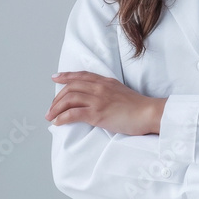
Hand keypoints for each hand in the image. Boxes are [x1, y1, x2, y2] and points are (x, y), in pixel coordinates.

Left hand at [46, 71, 165, 135]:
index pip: (81, 76)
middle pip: (70, 87)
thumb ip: (108, 92)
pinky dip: (62, 118)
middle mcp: (99, 88)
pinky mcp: (97, 113)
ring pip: (69, 99)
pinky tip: (58, 122)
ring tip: (50, 117)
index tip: (56, 77)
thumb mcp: (121, 92)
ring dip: (56, 108)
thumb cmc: (138, 107)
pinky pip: (73, 114)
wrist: (148, 113)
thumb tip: (98, 99)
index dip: (66, 76)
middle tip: (51, 108)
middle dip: (57, 98)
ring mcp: (98, 100)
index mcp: (105, 82)